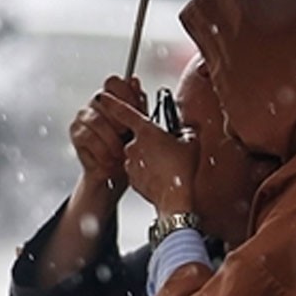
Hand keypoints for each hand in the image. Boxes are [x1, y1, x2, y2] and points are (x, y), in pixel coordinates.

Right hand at [69, 76, 145, 190]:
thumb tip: (134, 80)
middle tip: (128, 135)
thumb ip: (137, 103)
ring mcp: (83, 116)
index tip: (135, 109)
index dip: (125, 94)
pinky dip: (102, 151)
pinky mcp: (76, 132)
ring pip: (97, 120)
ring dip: (112, 140)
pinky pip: (88, 137)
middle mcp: (95, 103)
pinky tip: (109, 158)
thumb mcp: (139, 124)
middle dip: (120, 121)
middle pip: (104, 100)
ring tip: (120, 153)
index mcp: (112, 96)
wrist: (114, 174)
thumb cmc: (128, 147)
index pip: (113, 82)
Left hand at [92, 92, 197, 214]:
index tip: (105, 96)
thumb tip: (186, 131)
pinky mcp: (132, 179)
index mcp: (146, 132)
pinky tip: (161, 177)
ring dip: (149, 158)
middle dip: (150, 142)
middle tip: (167, 150)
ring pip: (138, 155)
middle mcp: (134, 145)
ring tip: (166, 166)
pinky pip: (138, 171)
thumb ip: (184, 132)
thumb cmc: (181, 171)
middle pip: (138, 138)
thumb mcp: (190, 143)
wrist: (175, 199)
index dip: (114, 102)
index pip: (124, 112)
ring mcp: (131, 163)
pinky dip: (147, 172)